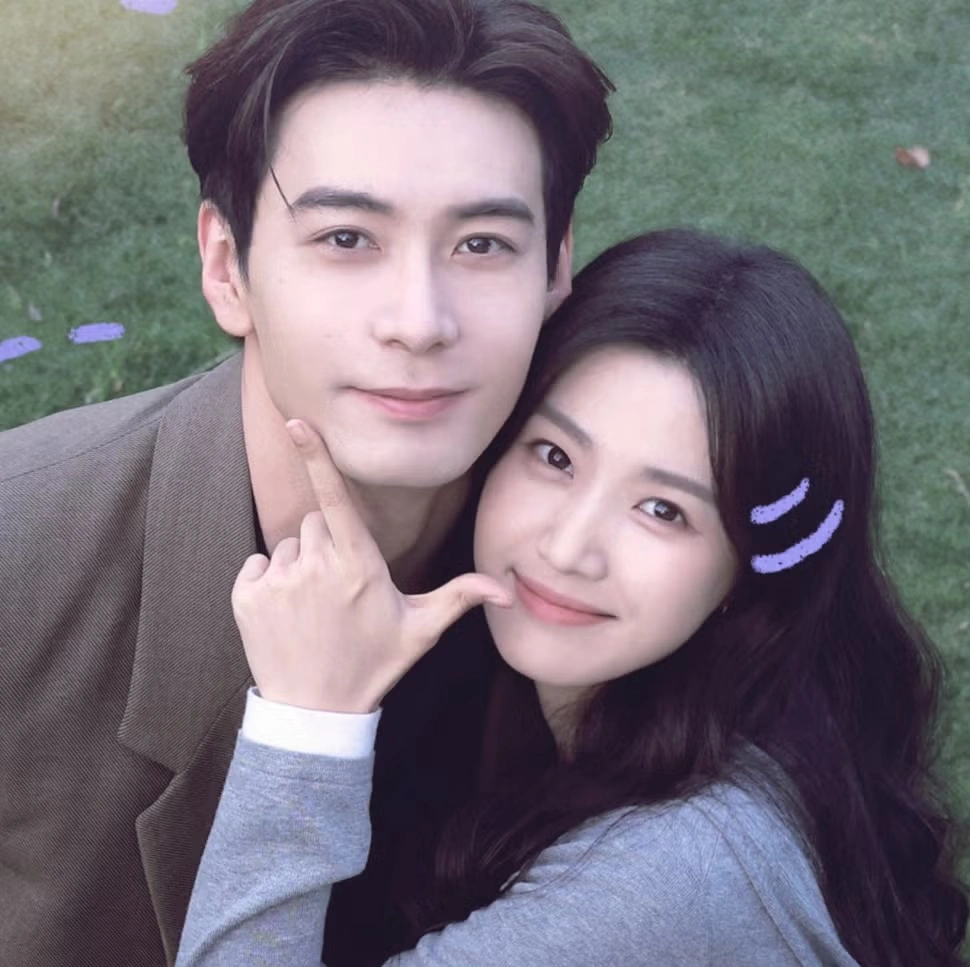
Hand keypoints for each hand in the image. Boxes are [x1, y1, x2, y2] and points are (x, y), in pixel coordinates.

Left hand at [231, 419, 511, 712]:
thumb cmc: (373, 664)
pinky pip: (257, 566)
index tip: (296, 422)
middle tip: (337, 590)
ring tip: (312, 609)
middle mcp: (316, 566)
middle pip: (316, 523)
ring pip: (287, 545)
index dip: (317, 456)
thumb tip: (506, 589)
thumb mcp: (420, 630)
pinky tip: (286, 614)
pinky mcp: (247, 596)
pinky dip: (268, 583)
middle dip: (326, 545)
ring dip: (298, 566)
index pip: (336, 498)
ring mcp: (278, 582)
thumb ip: (460, 597)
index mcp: (359, 565)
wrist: (315, 713)